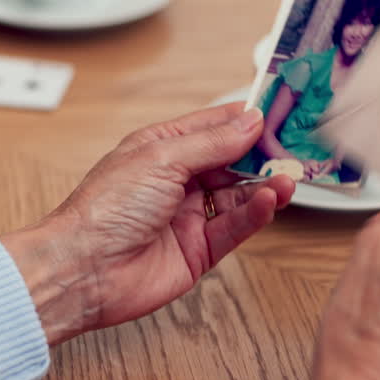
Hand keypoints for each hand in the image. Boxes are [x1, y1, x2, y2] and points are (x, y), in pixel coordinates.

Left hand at [1, 103, 294, 346]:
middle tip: (295, 148)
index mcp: (160, 149)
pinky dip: (255, 213)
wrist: (84, 269)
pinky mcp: (198, 251)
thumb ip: (212, 143)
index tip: (280, 111)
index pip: (213, 127)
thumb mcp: (162, 159)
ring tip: (287, 178)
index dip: (245, 119)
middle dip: (263, 155)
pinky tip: (269, 200)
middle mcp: (175, 181)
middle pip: (231, 162)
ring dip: (264, 186)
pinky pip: (235, 227)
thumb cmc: (105, 209)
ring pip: (238, 196)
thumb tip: (248, 122)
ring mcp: (187, 216)